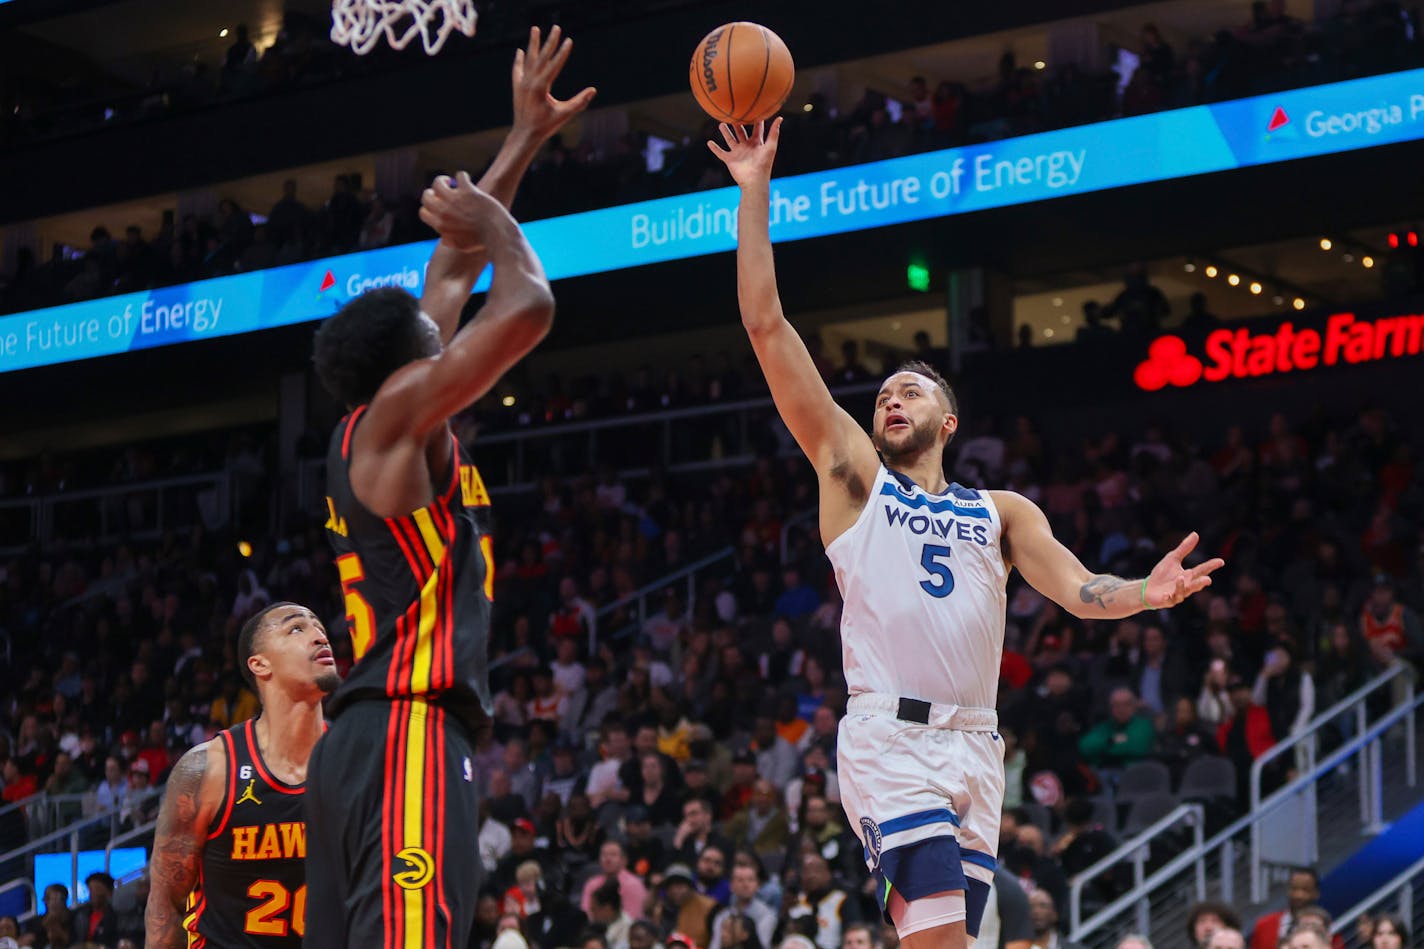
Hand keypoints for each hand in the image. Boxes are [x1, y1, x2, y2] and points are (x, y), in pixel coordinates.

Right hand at [419, 172, 507, 251]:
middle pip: (426, 196)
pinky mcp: (468, 192)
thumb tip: (443, 237)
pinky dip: (462, 176)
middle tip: (442, 192)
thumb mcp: (460, 246)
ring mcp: (455, 200)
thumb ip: (449, 240)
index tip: (438, 206)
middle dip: (432, 192)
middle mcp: (444, 211)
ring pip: (438, 182)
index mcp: (440, 225)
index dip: (429, 208)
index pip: (423, 212)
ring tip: (451, 182)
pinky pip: (460, 176)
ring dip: (443, 180)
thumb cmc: (481, 243)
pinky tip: (467, 180)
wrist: (497, 236)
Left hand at [512, 25, 596, 143]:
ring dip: (533, 44)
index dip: (562, 52)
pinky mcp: (517, 87)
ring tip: (535, 28)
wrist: (525, 134)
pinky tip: (520, 51)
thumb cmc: (546, 126)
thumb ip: (579, 102)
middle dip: (549, 42)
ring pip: (528, 59)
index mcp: (541, 87)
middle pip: (541, 57)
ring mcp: (522, 83)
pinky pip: (518, 70)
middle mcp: (530, 82)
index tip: (568, 40)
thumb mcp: (564, 114)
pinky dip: (519, 60)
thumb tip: (593, 90)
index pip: (554, 65)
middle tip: (556, 27)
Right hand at [707, 118, 782, 186]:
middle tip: (734, 113)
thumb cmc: (764, 164)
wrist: (754, 180)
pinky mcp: (730, 160)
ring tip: (721, 123)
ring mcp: (738, 153)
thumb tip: (780, 117)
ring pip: (730, 140)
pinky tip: (709, 142)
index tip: (754, 109)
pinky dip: (715, 148)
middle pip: (741, 132)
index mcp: (757, 143)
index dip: (756, 120)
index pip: (757, 129)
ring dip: (726, 132)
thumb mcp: (770, 146)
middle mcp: (747, 147)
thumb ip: (774, 132)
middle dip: (738, 123)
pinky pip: (721, 153)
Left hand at [1144, 532, 1223, 607]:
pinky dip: (1168, 597)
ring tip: (1180, 577)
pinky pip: (1169, 600)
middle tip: (1208, 580)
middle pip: (1195, 585)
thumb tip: (1196, 534)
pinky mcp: (1166, 600)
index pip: (1202, 570)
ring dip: (1182, 586)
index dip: (1211, 566)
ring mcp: (1176, 594)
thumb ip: (1184, 548)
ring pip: (1182, 592)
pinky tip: (1166, 594)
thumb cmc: (1163, 574)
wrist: (1148, 588)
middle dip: (1201, 583)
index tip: (1221, 561)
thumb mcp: (1173, 558)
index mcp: (1189, 576)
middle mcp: (1185, 586)